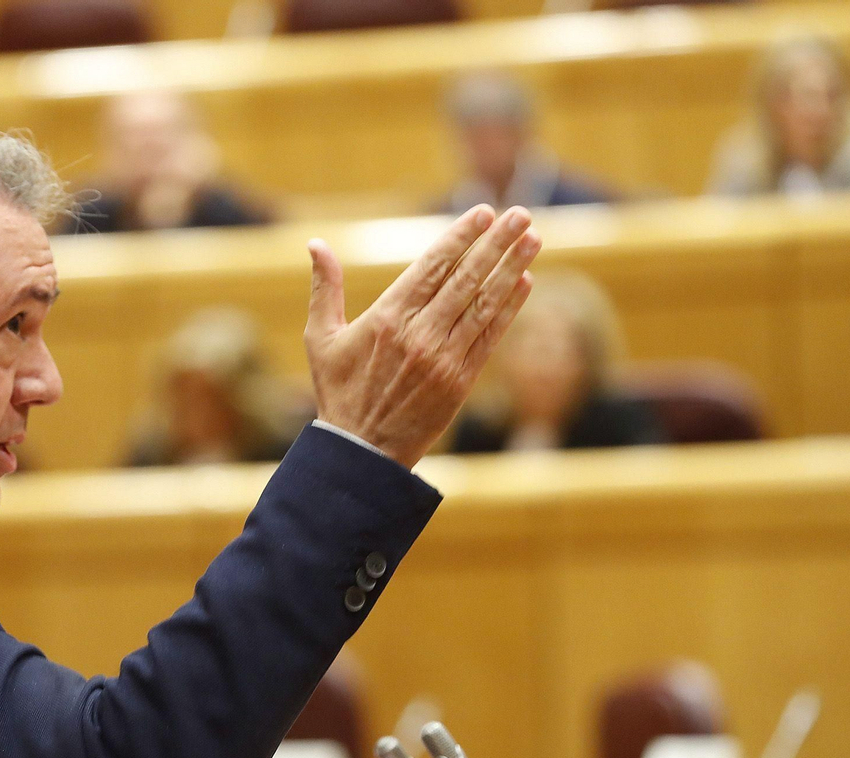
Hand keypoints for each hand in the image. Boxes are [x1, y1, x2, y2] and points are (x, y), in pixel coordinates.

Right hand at [304, 205, 541, 467]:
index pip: (432, 266)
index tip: (483, 212)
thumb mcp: (319, 338)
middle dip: (496, 243)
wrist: (361, 452)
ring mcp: (443, 358)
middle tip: (521, 214)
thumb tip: (315, 244)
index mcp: (386, 318)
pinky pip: (490, 337)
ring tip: (534, 239)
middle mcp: (419, 335)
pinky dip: (509, 308)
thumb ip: (324, 288)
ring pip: (484, 304)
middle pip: (465, 279)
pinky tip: (525, 282)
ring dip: (511, 268)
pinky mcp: (460, 381)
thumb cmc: (338, 391)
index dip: (460, 237)